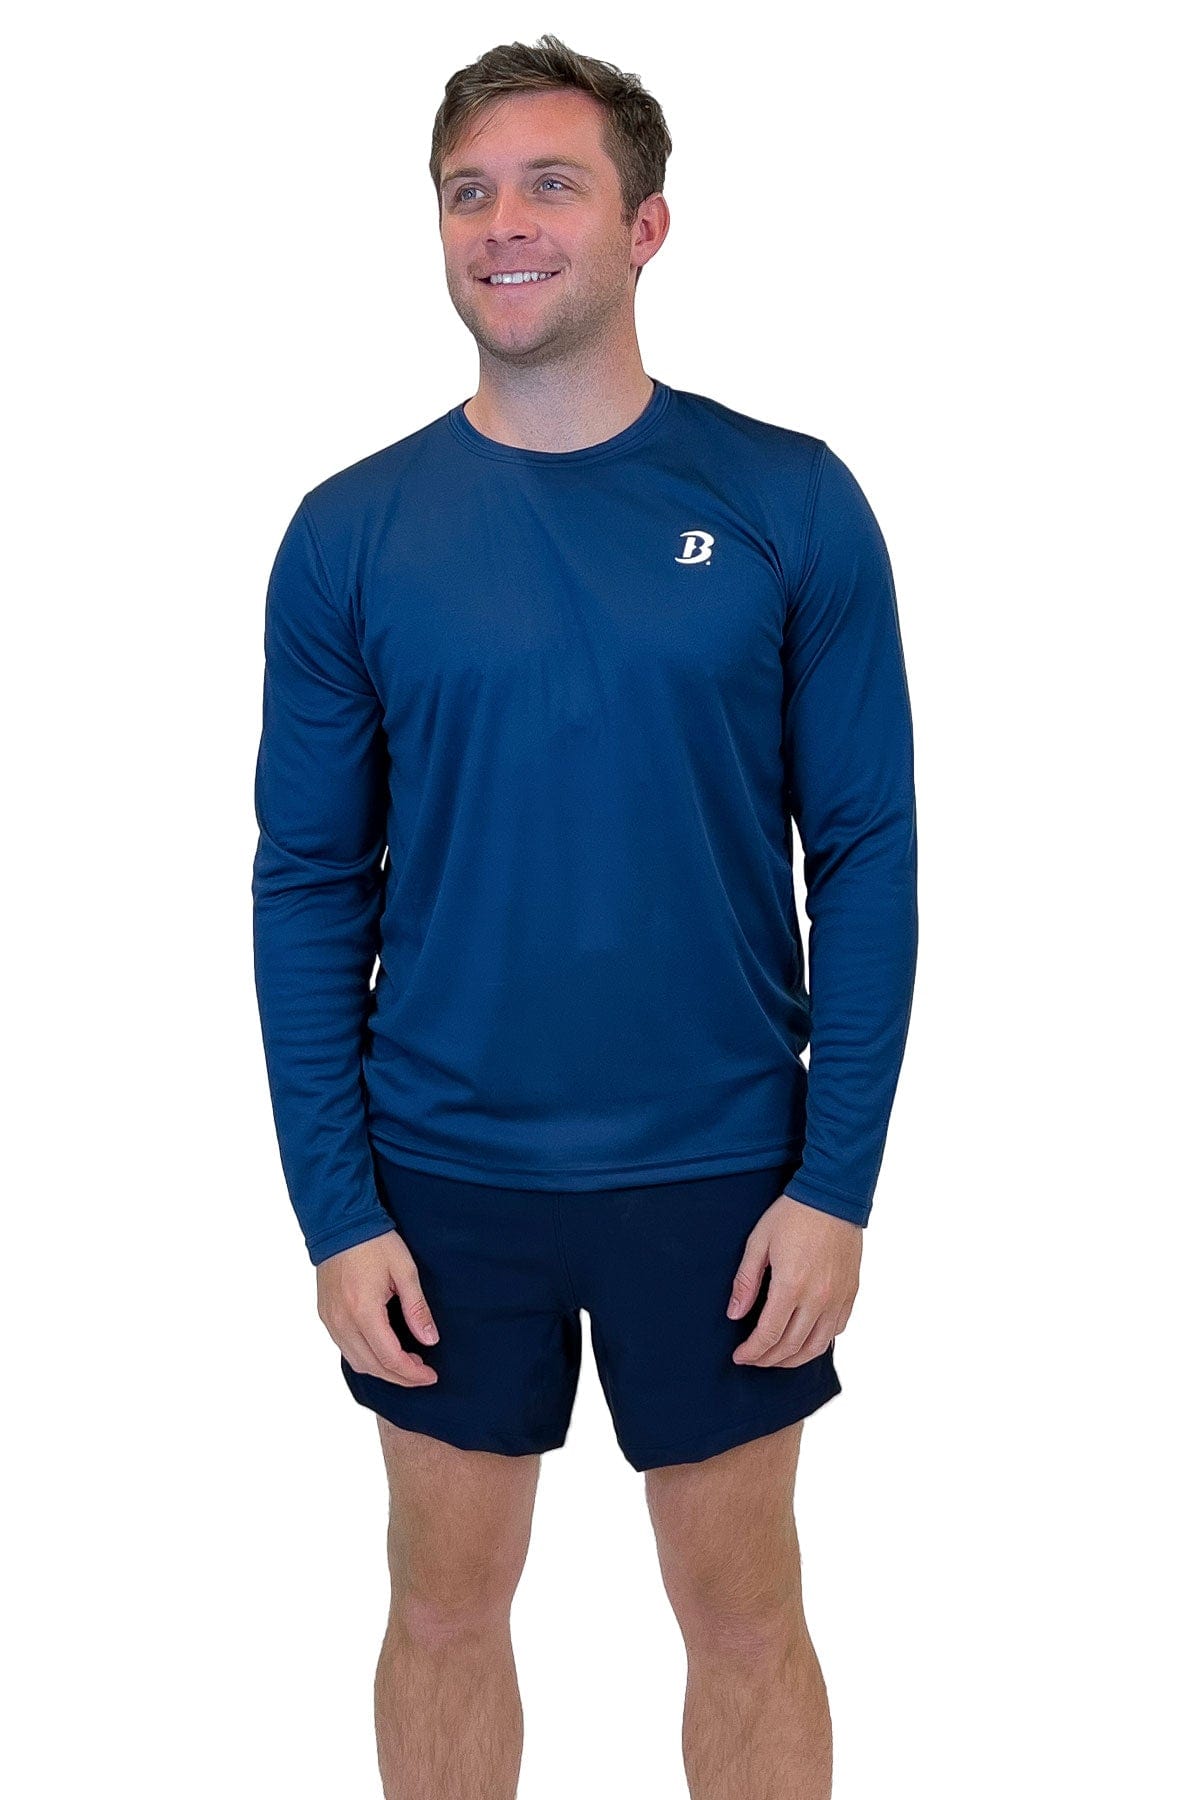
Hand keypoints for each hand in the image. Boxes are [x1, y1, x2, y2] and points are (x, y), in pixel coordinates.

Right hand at [316, 1230, 439, 1385]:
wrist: (339, 1224)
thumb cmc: (374, 1242)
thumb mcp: (405, 1270)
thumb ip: (417, 1308)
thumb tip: (430, 1340)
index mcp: (363, 1311)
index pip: (389, 1358)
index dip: (412, 1373)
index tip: (430, 1376)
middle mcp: (342, 1321)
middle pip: (372, 1366)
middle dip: (400, 1377)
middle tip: (422, 1373)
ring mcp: (330, 1320)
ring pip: (356, 1362)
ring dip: (382, 1370)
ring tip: (406, 1364)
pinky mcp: (325, 1315)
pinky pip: (345, 1349)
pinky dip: (365, 1358)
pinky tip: (383, 1351)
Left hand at [726, 1195, 861, 1367]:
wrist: (833, 1196)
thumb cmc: (793, 1214)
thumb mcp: (758, 1242)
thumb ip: (746, 1282)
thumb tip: (734, 1314)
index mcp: (791, 1285)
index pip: (768, 1335)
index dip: (752, 1351)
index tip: (740, 1356)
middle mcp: (818, 1298)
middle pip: (791, 1346)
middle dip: (768, 1359)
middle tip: (753, 1359)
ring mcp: (838, 1298)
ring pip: (816, 1346)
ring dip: (793, 1359)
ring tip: (776, 1358)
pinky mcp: (850, 1293)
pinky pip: (836, 1331)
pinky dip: (818, 1344)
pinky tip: (804, 1342)